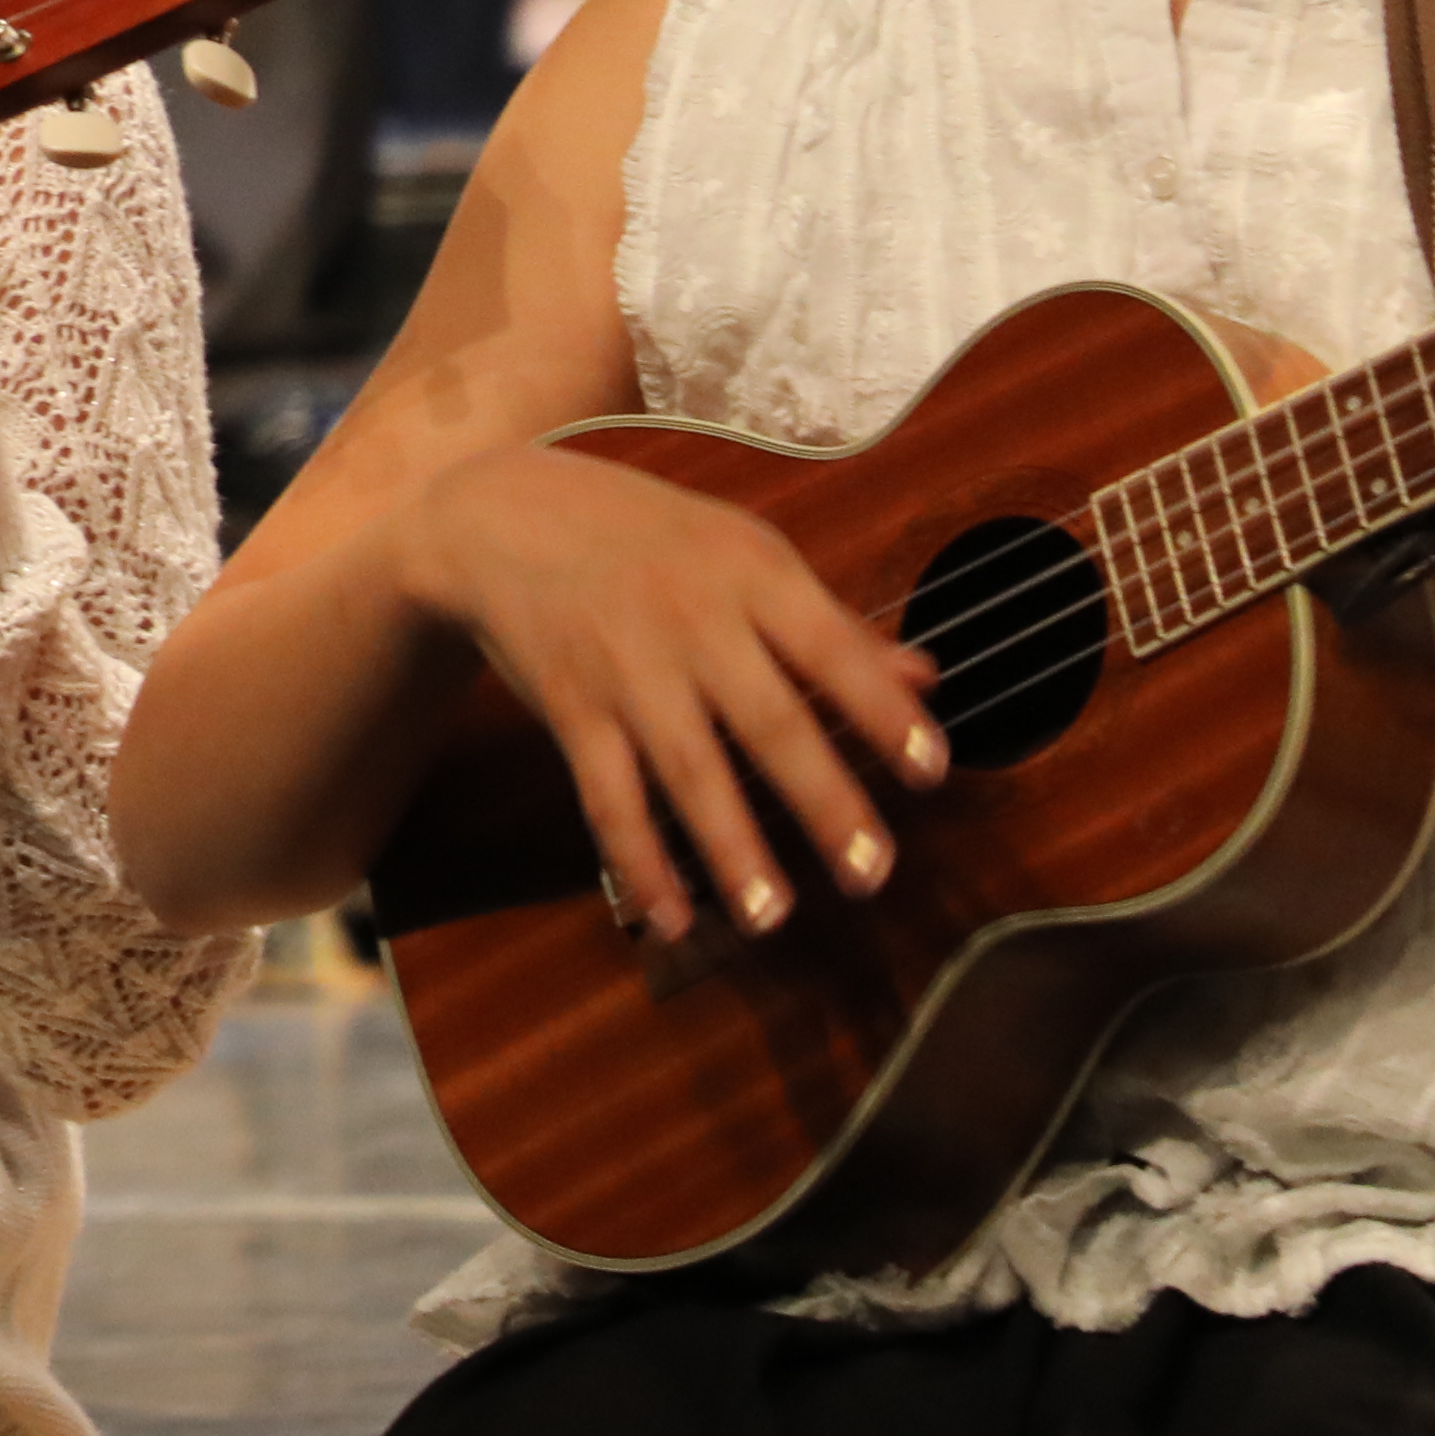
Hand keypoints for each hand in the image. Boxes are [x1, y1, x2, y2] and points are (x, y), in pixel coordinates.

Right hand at [379, 438, 943, 948]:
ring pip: (687, 770)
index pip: (830, 647)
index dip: (881, 710)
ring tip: (770, 918)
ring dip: (730, 849)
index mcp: (750, 574)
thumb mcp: (743, 551)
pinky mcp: (571, 710)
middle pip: (768, 722)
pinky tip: (670, 915)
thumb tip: (924, 679)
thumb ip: (832, 623)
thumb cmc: (644, 535)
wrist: (502, 517)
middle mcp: (691, 622)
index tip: (932, 772)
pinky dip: (638, 859)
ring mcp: (626, 670)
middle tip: (870, 873)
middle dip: (823, 801)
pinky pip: (608, 796)